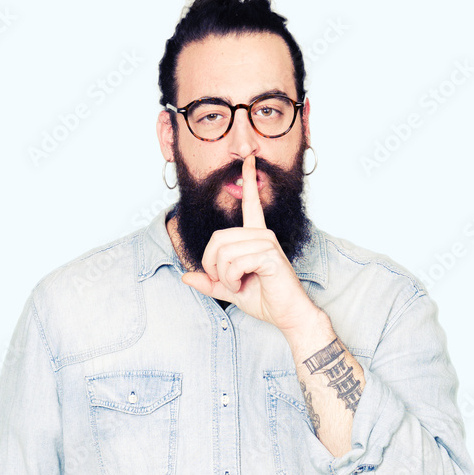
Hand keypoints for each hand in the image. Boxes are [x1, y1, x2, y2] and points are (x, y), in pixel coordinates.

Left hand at [181, 154, 317, 334]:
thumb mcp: (230, 290)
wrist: (287, 315)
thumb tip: (186, 276)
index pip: (250, 204)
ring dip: (223, 276)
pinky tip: (243, 285)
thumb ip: (210, 281)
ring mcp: (267, 242)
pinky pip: (234, 262)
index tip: (249, 159)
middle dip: (211, 264)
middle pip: (218, 238)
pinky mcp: (270, 255)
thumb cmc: (265, 300)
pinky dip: (232, 279)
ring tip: (238, 285)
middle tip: (222, 281)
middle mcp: (262, 234)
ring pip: (224, 252)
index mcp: (255, 237)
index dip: (248, 181)